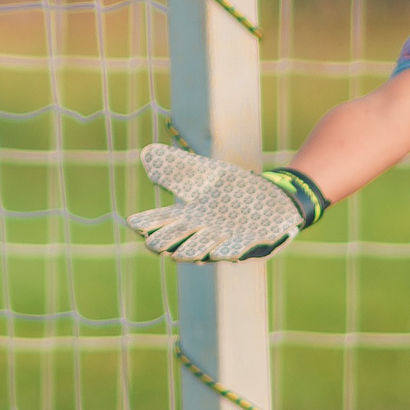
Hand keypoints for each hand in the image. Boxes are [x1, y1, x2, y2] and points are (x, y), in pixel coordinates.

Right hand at [127, 144, 327, 262]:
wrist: (276, 197)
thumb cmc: (236, 189)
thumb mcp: (206, 174)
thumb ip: (178, 168)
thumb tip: (146, 154)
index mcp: (191, 217)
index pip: (164, 221)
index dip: (149, 224)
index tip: (134, 223)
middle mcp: (206, 233)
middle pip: (181, 240)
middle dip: (168, 243)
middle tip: (153, 245)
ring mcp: (229, 240)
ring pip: (207, 250)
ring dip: (194, 252)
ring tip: (178, 255)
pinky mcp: (255, 242)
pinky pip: (241, 249)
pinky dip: (230, 251)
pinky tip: (220, 252)